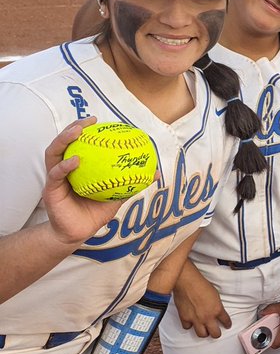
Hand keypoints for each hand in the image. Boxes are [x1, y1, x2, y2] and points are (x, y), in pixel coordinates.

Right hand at [42, 118, 125, 246]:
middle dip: (73, 127)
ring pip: (54, 153)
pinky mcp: (50, 190)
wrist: (78, 233)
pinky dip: (64, 166)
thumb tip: (156, 172)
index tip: (98, 120)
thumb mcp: (117, 196)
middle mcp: (63, 168)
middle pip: (64, 142)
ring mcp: (54, 178)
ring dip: (64, 140)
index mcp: (77, 167)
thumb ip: (132, 182)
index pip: (79, 143)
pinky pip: (55, 175)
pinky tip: (75, 161)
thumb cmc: (96, 213)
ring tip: (77, 132)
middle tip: (88, 121)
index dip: (86, 130)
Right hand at [173, 269, 231, 337]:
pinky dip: (189, 326)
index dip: (227, 324)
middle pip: (215, 334)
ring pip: (202, 335)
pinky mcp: (185, 318)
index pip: (226, 321)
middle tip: (216, 332)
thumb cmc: (202, 285)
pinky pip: (188, 327)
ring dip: (204, 333)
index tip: (227, 325)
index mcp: (217, 310)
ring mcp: (196, 319)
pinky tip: (191, 323)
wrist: (187, 282)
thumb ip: (217, 305)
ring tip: (204, 330)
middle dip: (216, 334)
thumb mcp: (216, 295)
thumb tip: (216, 310)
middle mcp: (207, 317)